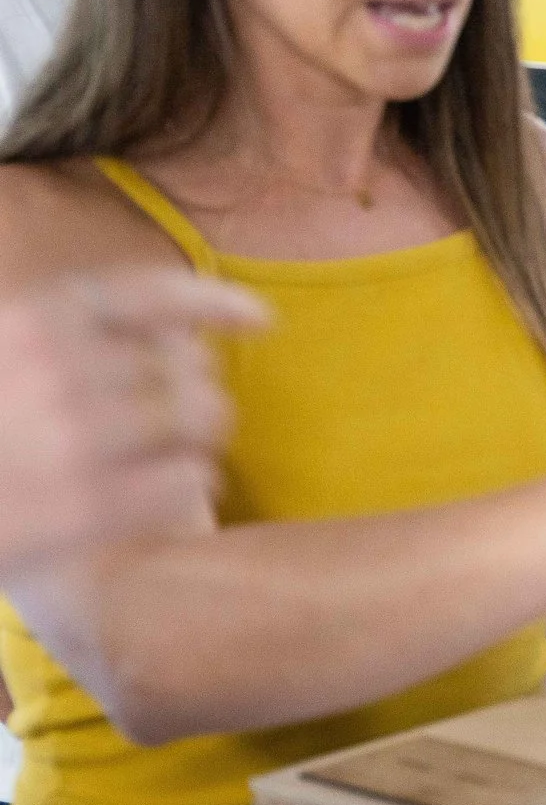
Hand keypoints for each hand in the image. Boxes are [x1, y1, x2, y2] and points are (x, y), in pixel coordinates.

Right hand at [0, 271, 267, 569]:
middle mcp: (58, 370)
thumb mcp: (7, 358)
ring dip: (201, 441)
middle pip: (190, 369)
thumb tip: (175, 329)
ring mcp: (76, 438)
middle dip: (197, 395)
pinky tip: (165, 495)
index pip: (150, 296)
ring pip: (204, 421)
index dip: (215, 304)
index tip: (262, 320)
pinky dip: (191, 484)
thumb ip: (59, 337)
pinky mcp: (88, 507)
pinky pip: (191, 479)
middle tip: (176, 424)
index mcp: (31, 323)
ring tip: (170, 459)